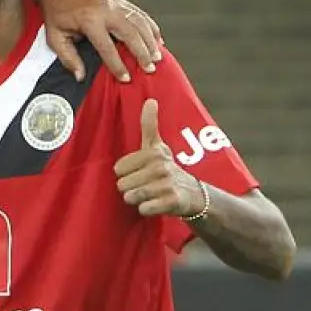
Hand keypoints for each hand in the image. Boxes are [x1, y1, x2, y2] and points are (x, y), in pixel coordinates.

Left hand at [40, 0, 162, 81]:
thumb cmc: (56, 12)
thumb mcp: (54, 35)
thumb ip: (67, 57)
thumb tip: (80, 76)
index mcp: (89, 20)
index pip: (107, 47)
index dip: (117, 65)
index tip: (125, 79)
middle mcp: (106, 10)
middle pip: (130, 34)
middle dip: (142, 53)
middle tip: (150, 69)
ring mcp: (116, 3)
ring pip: (140, 23)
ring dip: (151, 40)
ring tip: (158, 57)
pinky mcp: (120, 0)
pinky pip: (140, 14)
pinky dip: (151, 27)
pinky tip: (158, 39)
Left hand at [114, 99, 203, 216]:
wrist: (192, 192)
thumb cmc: (166, 167)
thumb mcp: (157, 145)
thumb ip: (149, 124)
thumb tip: (150, 100)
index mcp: (153, 153)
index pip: (118, 169)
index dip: (126, 174)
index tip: (139, 172)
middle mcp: (160, 167)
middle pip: (122, 185)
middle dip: (130, 189)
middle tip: (145, 185)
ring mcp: (166, 184)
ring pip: (131, 197)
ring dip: (137, 200)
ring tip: (149, 194)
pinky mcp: (171, 201)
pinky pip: (144, 209)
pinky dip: (146, 210)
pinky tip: (155, 204)